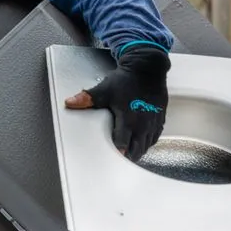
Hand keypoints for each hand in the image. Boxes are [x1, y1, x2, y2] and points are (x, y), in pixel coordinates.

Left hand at [65, 43, 169, 162]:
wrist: (148, 68)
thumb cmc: (128, 79)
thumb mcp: (105, 89)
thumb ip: (87, 98)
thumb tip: (70, 103)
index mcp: (129, 118)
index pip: (123, 144)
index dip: (118, 154)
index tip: (113, 159)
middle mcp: (143, 124)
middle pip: (136, 150)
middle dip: (127, 157)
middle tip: (118, 162)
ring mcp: (153, 123)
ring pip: (146, 146)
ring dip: (137, 152)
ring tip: (127, 155)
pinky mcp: (160, 120)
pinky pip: (154, 139)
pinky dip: (146, 144)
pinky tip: (139, 144)